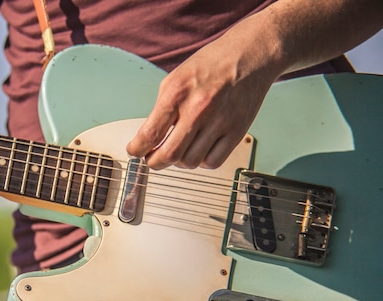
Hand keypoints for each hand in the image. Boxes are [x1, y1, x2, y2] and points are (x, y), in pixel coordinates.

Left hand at [126, 28, 278, 169]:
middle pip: (169, 155)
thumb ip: (161, 109)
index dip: (136, 150)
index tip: (134, 151)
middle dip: (155, 162)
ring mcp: (220, 121)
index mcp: (177, 93)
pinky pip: (213, 162)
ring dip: (179, 162)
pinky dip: (202, 162)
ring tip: (179, 150)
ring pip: (191, 162)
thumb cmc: (211, 65)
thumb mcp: (175, 78)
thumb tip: (148, 137)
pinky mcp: (237, 131)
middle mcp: (198, 109)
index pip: (149, 134)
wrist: (250, 54)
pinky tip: (199, 150)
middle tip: (152, 159)